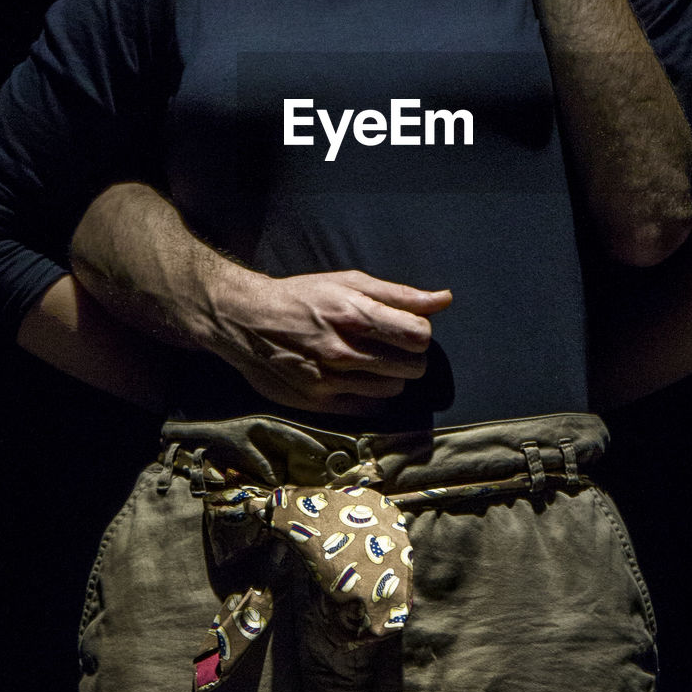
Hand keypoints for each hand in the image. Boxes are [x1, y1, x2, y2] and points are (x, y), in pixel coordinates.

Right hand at [211, 269, 452, 414]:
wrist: (247, 320)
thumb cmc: (303, 296)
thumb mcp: (350, 282)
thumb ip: (400, 294)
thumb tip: (445, 299)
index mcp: (355, 314)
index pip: (419, 335)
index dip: (421, 332)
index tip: (408, 328)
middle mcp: (344, 350)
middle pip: (413, 366)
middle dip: (411, 355)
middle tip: (392, 345)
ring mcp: (330, 380)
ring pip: (394, 389)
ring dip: (392, 375)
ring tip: (372, 360)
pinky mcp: (319, 402)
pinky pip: (370, 408)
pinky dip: (372, 394)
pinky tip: (358, 378)